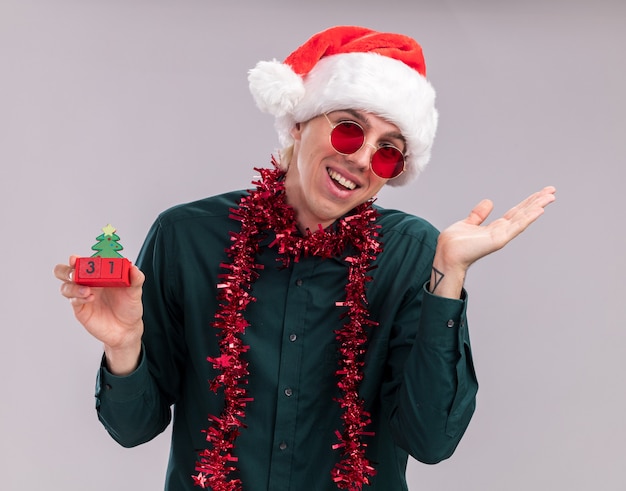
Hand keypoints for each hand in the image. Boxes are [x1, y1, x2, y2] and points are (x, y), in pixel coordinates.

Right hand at [54, 255, 144, 374]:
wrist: (127, 329)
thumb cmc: (129, 307)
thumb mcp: (135, 292)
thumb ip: (136, 278)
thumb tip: (133, 267)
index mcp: (99, 273)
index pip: (83, 262)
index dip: (76, 259)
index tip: (75, 259)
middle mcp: (88, 282)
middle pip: (65, 272)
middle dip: (66, 271)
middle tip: (75, 273)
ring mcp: (82, 295)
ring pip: (66, 286)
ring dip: (73, 286)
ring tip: (87, 290)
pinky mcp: (80, 309)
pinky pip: (73, 300)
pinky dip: (78, 298)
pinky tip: (89, 298)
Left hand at [430, 186, 555, 297]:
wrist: (447, 254)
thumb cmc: (454, 243)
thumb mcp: (468, 223)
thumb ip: (479, 214)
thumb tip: (489, 202)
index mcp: (495, 228)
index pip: (516, 212)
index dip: (529, 202)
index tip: (541, 192)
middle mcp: (501, 231)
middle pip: (523, 213)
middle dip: (537, 201)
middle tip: (552, 190)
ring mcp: (501, 236)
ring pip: (523, 218)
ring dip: (537, 206)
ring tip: (551, 196)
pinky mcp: (499, 239)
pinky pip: (516, 226)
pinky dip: (528, 218)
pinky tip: (539, 210)